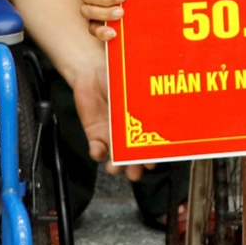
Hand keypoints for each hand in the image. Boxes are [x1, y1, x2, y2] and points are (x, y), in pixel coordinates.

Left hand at [64, 46, 146, 180]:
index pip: (152, 143)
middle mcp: (129, 133)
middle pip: (135, 157)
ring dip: (117, 166)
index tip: (153, 161)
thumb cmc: (118, 76)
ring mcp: (113, 136)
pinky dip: (98, 153)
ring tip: (115, 169)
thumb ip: (139, 100)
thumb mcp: (132, 86)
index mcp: (144, 121)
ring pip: (117, 158)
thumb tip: (152, 108)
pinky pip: (97, 150)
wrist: (92, 71)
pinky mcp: (96, 136)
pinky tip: (98, 152)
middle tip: (136, 172)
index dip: (153, 155)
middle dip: (135, 167)